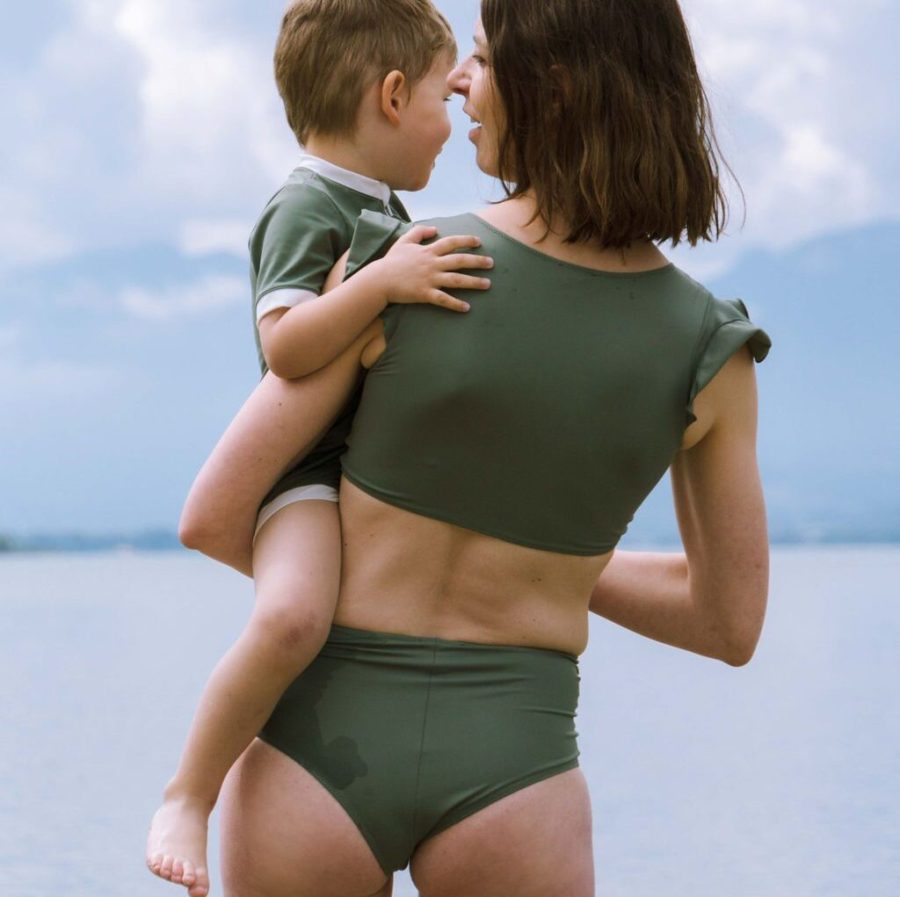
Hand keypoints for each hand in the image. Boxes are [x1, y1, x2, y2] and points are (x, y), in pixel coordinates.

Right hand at [377, 225, 492, 312]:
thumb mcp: (404, 241)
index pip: (451, 242)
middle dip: (477, 261)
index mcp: (428, 251)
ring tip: (488, 284)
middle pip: (460, 260)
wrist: (379, 279)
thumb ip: (420, 232)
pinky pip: (443, 299)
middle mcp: (432, 264)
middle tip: (492, 263)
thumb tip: (435, 228)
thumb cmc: (391, 261)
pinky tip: (467, 308)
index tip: (479, 242)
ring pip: (456, 280)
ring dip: (474, 282)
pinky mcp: (425, 293)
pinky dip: (455, 304)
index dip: (466, 241)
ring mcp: (430, 279)